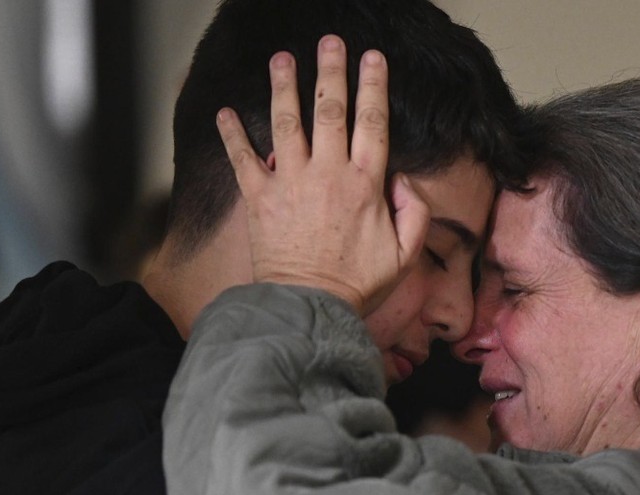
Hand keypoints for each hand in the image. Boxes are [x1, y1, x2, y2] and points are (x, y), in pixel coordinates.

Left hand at [215, 35, 429, 314]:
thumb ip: (415, 214)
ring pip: (287, 122)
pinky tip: (224, 112)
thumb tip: (406, 181)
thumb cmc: (357, 286)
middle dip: (331, 71)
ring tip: (282, 58)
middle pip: (330, 109)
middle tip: (329, 42)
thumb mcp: (404, 256)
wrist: (309, 307)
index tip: (373, 58)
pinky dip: (232, 134)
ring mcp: (291, 183)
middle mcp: (328, 173)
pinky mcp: (260, 198)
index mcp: (365, 184)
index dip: (374, 86)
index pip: (373, 122)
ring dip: (283, 86)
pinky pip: (243, 159)